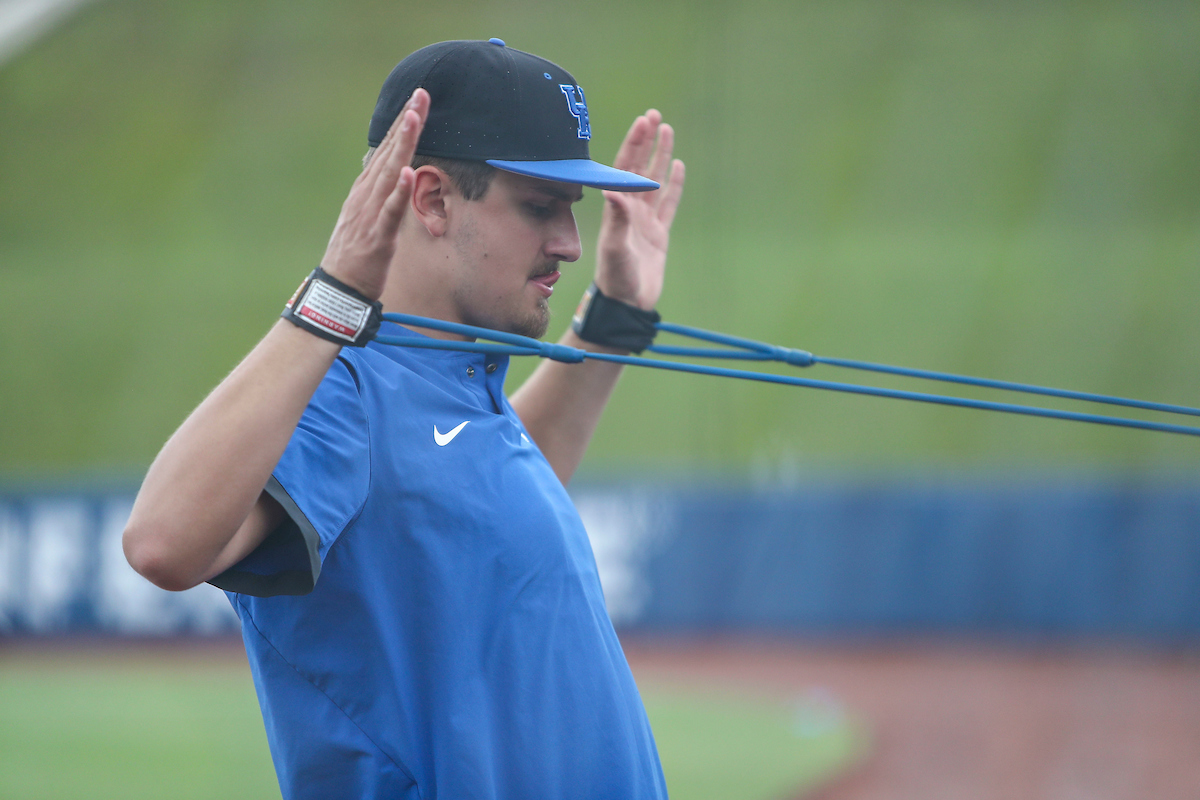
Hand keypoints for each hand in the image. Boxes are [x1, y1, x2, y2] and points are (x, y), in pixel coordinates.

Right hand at [320, 88, 429, 300]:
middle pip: (389, 152)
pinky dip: (398, 191)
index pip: (385, 149)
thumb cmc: (354, 255)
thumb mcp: (365, 217)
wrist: (338, 290)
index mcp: (364, 190)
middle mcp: (365, 196)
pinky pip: (390, 211)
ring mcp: (370, 214)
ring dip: (402, 145)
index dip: (401, 124)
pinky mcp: (377, 236)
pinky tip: (407, 172)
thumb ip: (377, 193)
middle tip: (421, 94)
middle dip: (406, 123)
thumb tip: (390, 170)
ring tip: (414, 118)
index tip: (416, 99)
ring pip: (390, 174)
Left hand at [594, 109, 685, 309]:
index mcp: (617, 210)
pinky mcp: (658, 234)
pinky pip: (667, 203)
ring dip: (659, 156)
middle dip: (645, 141)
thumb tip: (614, 191)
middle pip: (638, 168)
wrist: (627, 303)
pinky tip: (676, 166)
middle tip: (653, 115)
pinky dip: (672, 184)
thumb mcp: (615, 248)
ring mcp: (644, 221)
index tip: (642, 122)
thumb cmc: (616, 278)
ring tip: (666, 130)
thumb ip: (617, 220)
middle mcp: (629, 211)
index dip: (633, 144)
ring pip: (654, 181)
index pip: (624, 168)